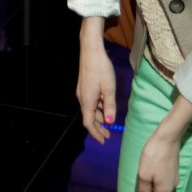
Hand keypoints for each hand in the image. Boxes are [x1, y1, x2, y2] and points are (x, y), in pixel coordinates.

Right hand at [76, 18, 116, 143]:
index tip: (104, 141)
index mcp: (87, 101)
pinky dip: (97, 108)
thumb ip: (109, 106)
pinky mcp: (84, 85)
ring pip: (89, 109)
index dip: (96, 133)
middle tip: (108, 135)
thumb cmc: (101, 69)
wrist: (91, 50)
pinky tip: (104, 106)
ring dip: (98, 118)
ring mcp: (82, 91)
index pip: (89, 123)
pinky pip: (90, 102)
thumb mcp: (109, 88)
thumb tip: (110, 122)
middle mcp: (82, 98)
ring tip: (108, 123)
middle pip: (88, 117)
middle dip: (98, 127)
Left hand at [134, 128, 180, 191]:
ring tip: (141, 180)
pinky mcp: (173, 171)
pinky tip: (149, 174)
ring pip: (161, 191)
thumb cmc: (154, 156)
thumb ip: (143, 191)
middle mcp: (171, 187)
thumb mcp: (144, 174)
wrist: (167, 138)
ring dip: (151, 190)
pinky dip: (155, 183)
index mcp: (164, 191)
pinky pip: (163, 183)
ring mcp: (174, 178)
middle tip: (137, 191)